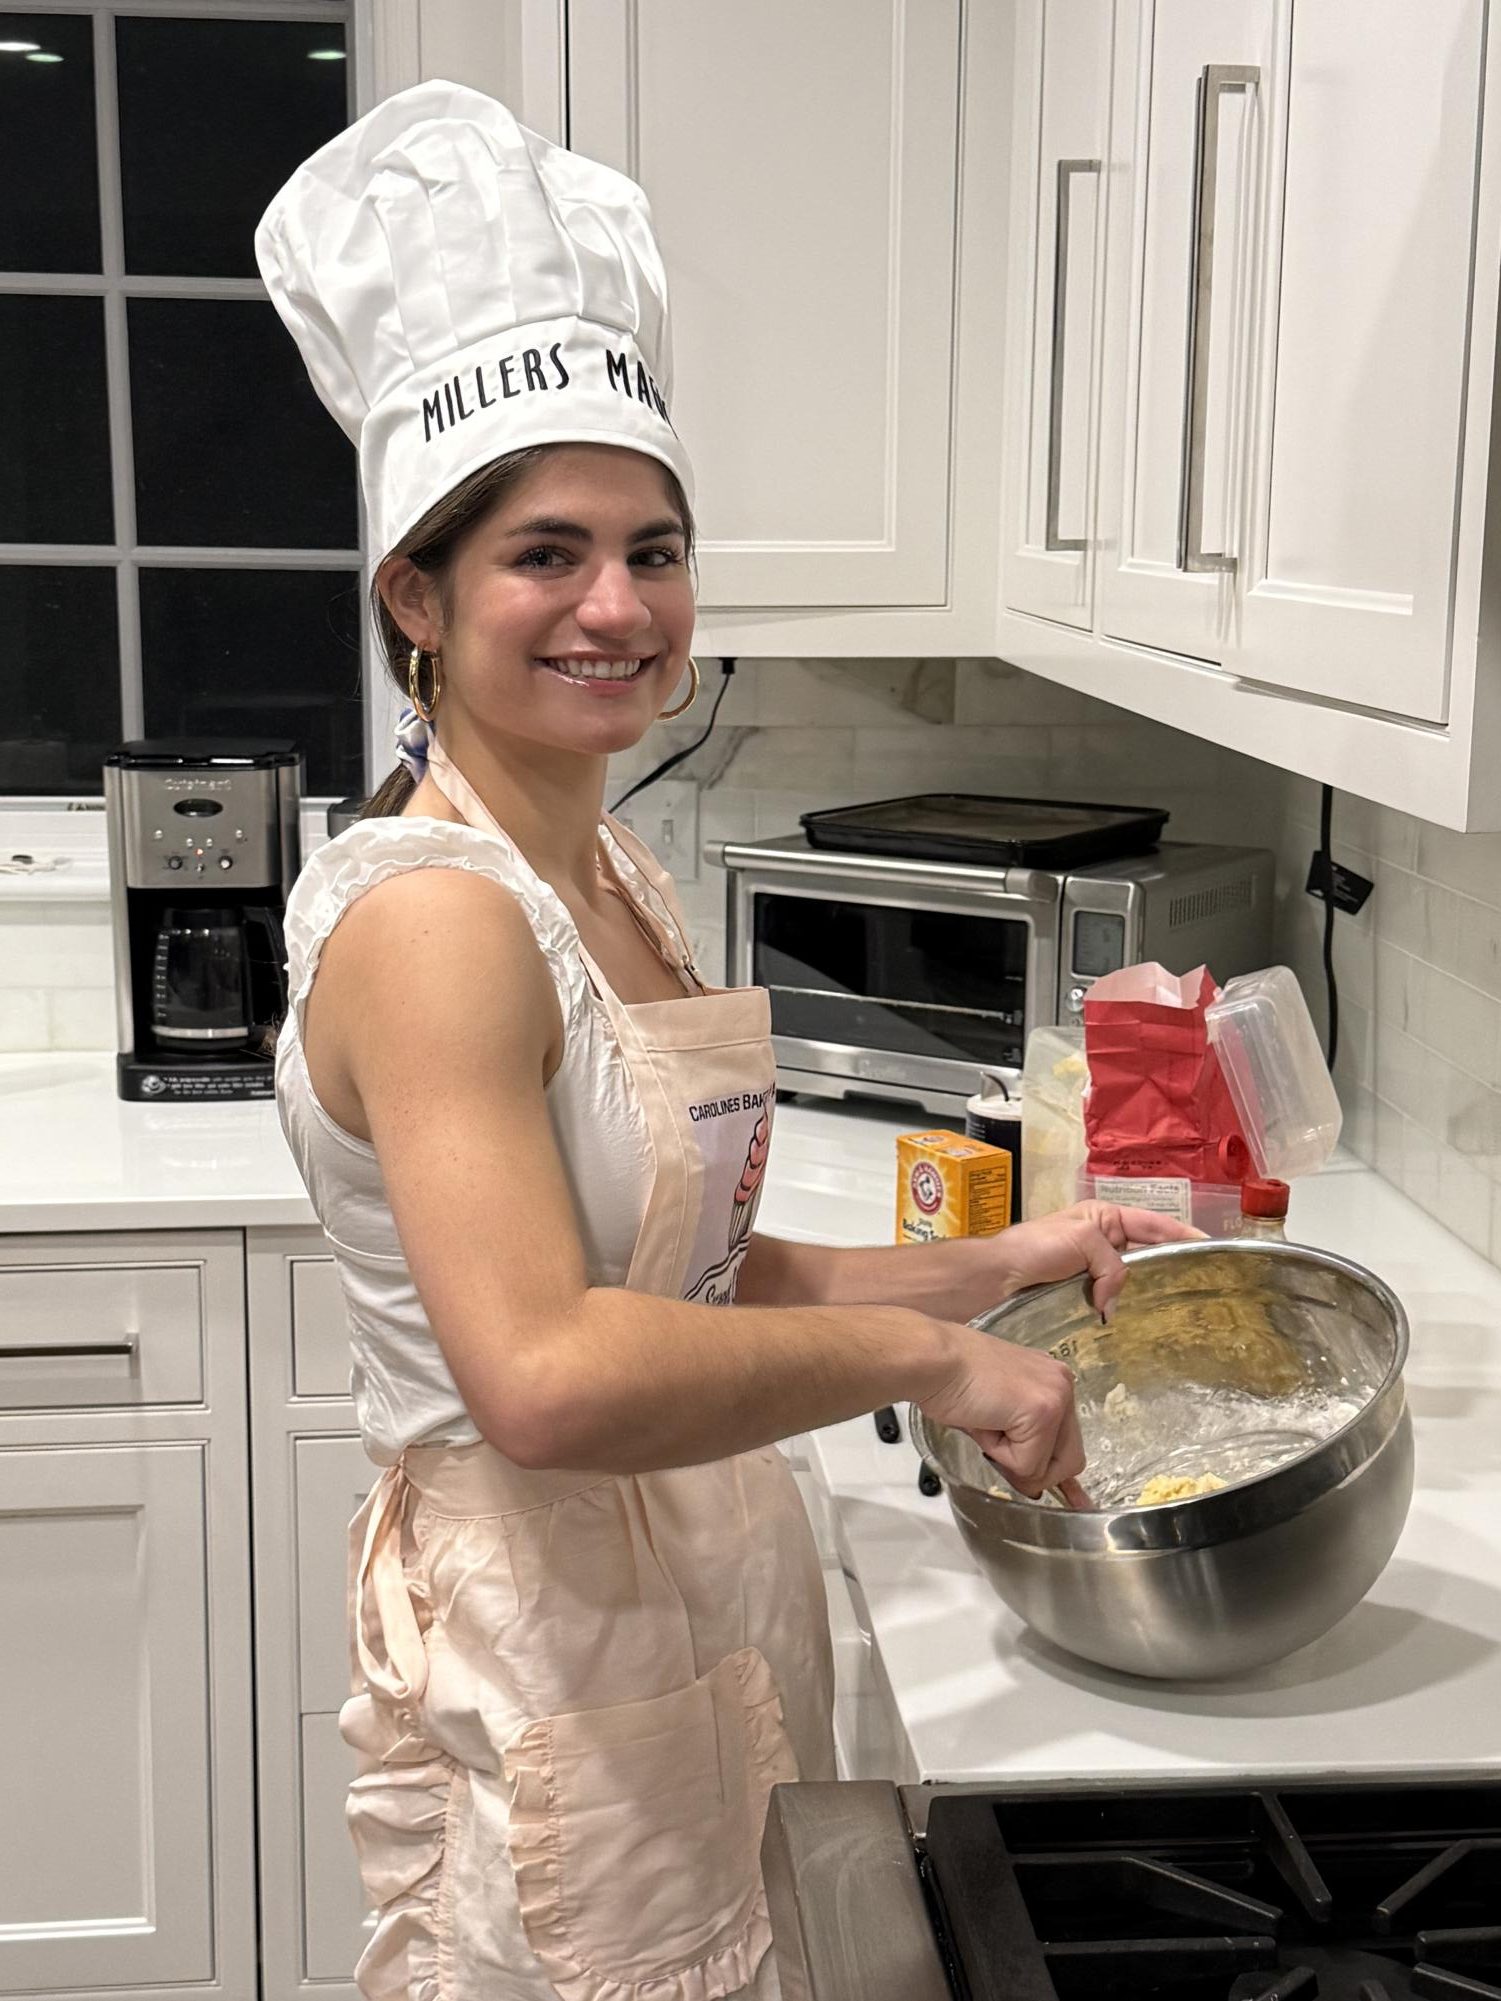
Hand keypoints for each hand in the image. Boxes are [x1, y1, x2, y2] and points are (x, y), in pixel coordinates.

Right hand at [918, 1324, 1083, 1499]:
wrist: (932, 1360)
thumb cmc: (950, 1378)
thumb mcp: (998, 1408)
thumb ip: (1022, 1437)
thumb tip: (1034, 1486)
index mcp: (1052, 1379)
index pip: (1067, 1441)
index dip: (1045, 1464)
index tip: (1038, 1479)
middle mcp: (1062, 1383)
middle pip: (1071, 1459)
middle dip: (1033, 1469)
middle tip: (998, 1452)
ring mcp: (1057, 1397)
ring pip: (1048, 1466)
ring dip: (1011, 1459)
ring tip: (986, 1423)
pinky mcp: (1043, 1412)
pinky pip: (1026, 1463)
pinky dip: (998, 1453)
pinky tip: (983, 1421)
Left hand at [995, 1202, 1202, 1321]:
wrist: (995, 1277)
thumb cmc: (1033, 1248)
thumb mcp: (1082, 1240)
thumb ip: (1112, 1266)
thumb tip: (1114, 1303)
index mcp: (1104, 1218)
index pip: (1154, 1225)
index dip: (1182, 1235)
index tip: (1210, 1247)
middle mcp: (1101, 1241)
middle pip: (1146, 1255)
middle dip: (1168, 1267)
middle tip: (1199, 1284)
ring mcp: (1092, 1269)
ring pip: (1130, 1281)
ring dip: (1144, 1294)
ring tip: (1174, 1308)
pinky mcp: (1081, 1294)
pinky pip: (1111, 1300)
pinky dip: (1121, 1310)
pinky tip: (1134, 1323)